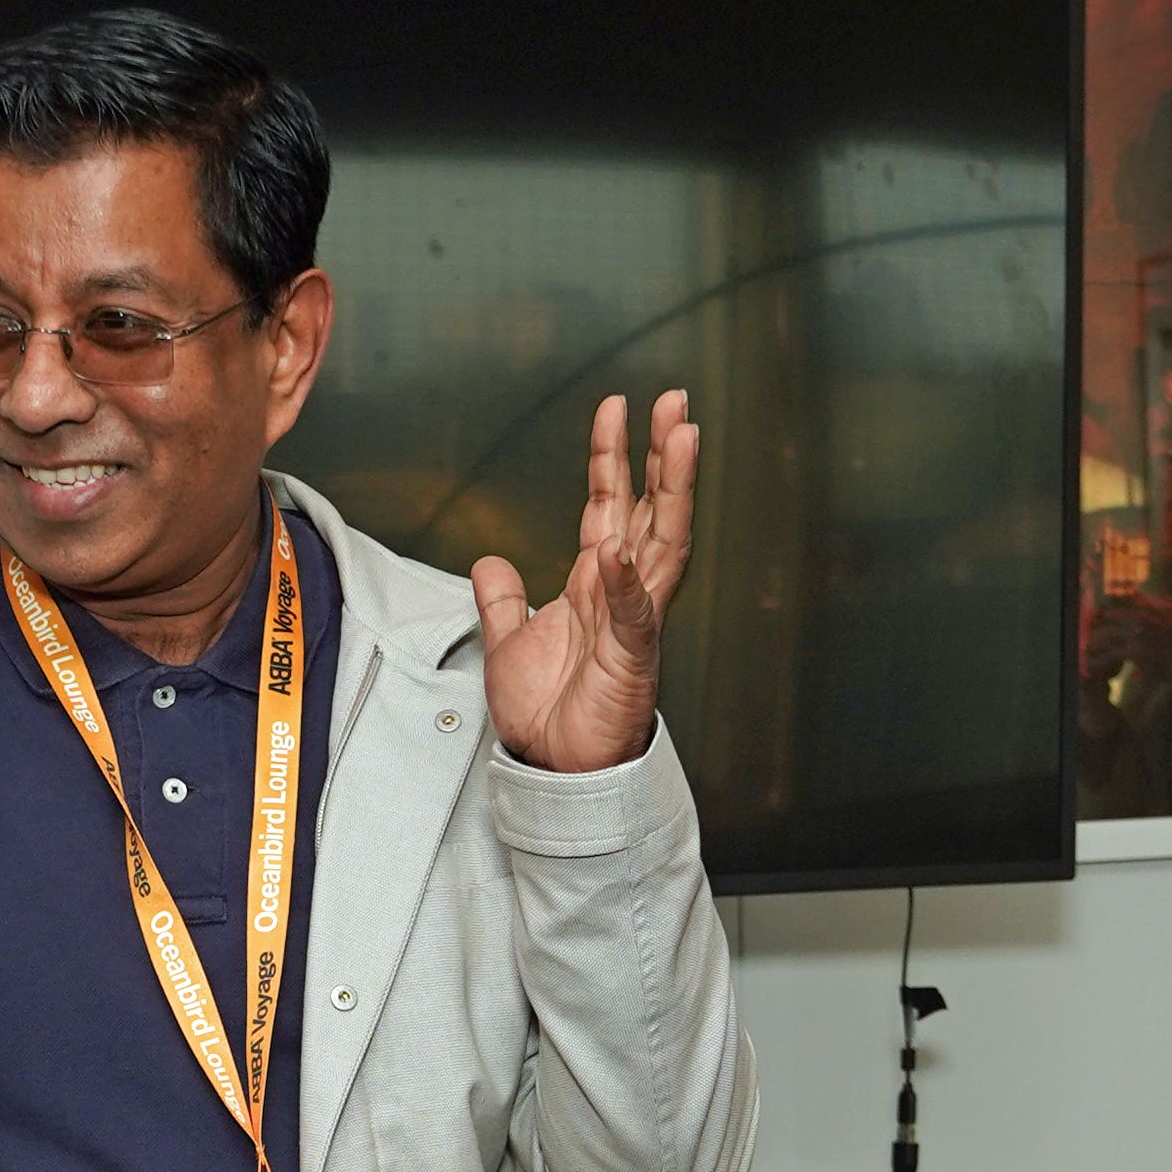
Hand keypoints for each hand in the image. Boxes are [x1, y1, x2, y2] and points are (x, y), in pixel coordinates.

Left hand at [469, 391, 697, 772]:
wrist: (555, 770)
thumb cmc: (547, 715)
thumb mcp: (508, 643)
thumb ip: (502, 600)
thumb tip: (489, 561)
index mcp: (596, 584)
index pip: (610, 505)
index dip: (612, 456)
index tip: (616, 407)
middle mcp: (623, 594)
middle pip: (652, 510)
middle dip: (664, 455)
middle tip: (676, 402)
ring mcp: (634, 623)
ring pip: (663, 544)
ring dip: (672, 491)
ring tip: (682, 439)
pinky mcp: (631, 660)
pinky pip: (633, 614)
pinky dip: (627, 582)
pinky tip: (622, 549)